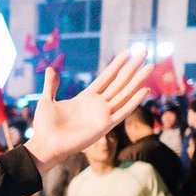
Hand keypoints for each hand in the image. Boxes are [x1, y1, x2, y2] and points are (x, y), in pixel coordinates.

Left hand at [25, 49, 152, 172]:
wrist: (45, 144)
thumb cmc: (45, 126)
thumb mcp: (47, 100)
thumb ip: (51, 85)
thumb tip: (51, 68)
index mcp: (86, 97)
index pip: (106, 77)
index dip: (116, 65)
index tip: (127, 52)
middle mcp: (97, 105)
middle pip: (119, 82)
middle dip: (132, 67)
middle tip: (144, 52)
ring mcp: (102, 114)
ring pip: (125, 93)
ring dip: (138, 80)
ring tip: (150, 66)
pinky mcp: (105, 125)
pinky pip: (123, 112)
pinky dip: (134, 101)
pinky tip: (144, 89)